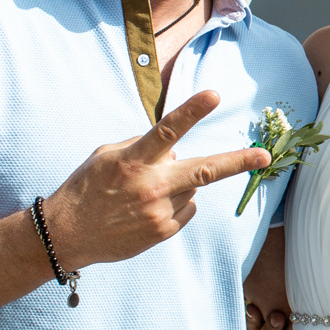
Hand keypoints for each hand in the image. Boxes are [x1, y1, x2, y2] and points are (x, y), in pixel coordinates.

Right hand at [44, 92, 270, 269]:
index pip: (167, 130)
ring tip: (145, 192)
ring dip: (180, 183)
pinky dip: (175, 203)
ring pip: (192, 188)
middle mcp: (150, 187)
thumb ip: (143, 147)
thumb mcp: (107, 155)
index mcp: (133, 162)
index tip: (214, 95)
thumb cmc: (86, 187)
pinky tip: (146, 208)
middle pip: (203, 170)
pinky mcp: (163, 232)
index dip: (192, 111)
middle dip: (237, 162)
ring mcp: (159, 213)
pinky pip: (185, 209)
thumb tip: (177, 150)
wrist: (65, 235)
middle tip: (264, 156)